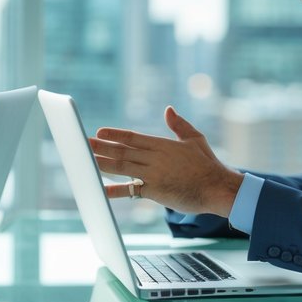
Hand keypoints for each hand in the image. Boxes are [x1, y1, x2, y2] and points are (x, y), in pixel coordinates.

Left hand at [89, 106, 242, 216]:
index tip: (99, 132)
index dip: (115, 134)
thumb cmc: (208, 165)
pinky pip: (131, 190)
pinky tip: (101, 189)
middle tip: (84, 143)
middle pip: (122, 150)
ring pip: (122, 167)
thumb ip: (179, 125)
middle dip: (101, 147)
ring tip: (86, 159)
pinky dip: (115, 190)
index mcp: (163, 144)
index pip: (133, 137)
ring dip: (102, 163)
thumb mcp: (195, 139)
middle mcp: (155, 157)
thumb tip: (168, 109)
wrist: (218, 188)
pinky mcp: (155, 191)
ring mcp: (154, 174)